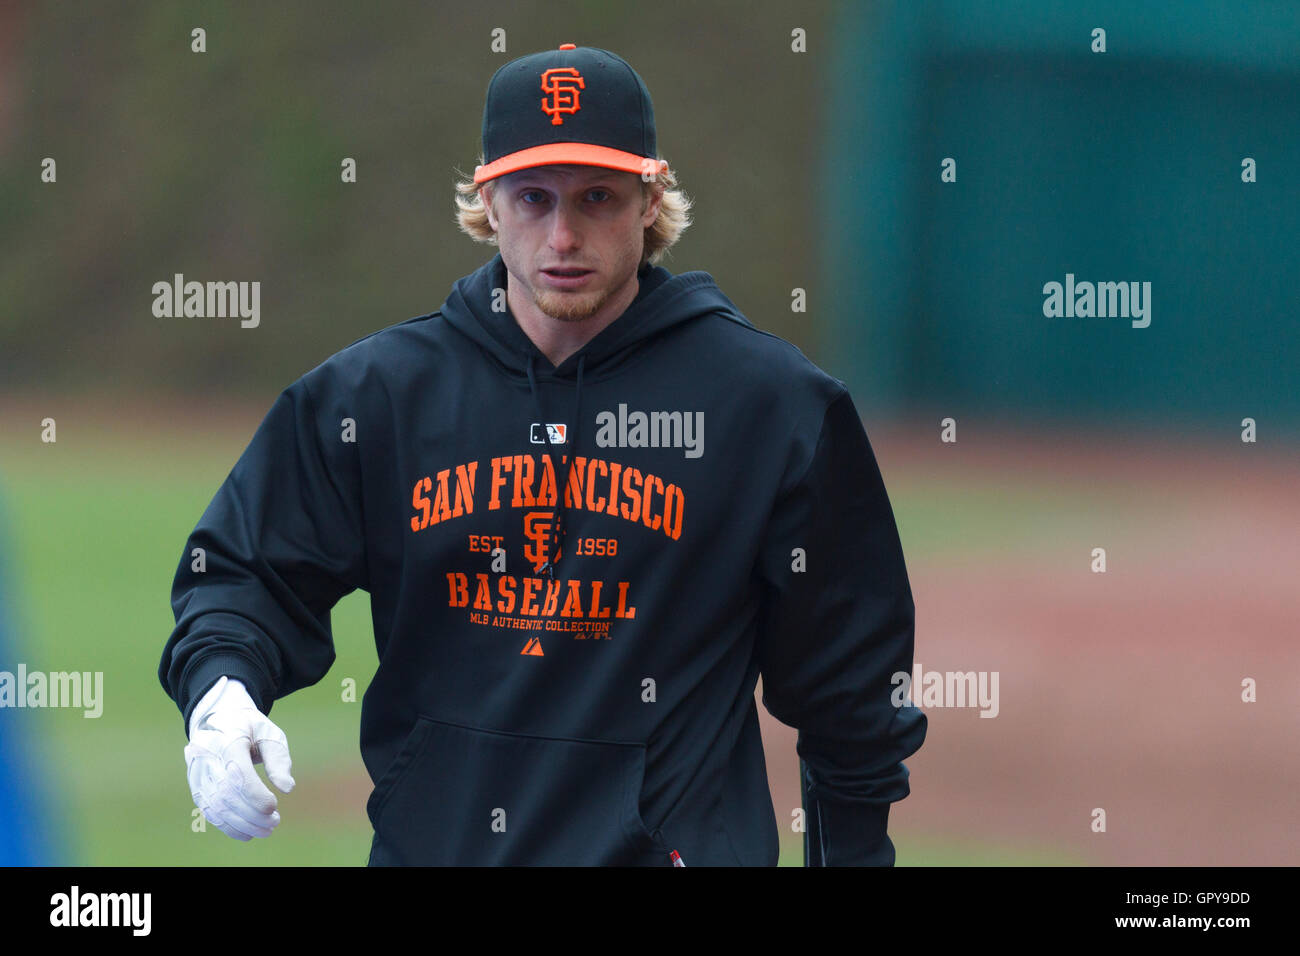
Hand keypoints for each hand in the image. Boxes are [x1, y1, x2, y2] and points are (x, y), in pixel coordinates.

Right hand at [184, 676, 295, 840]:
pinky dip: (229, 826)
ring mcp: (198, 774)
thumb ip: (278, 759)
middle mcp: (207, 758)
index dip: (255, 794)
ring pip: (217, 806)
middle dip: (252, 813)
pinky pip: (210, 811)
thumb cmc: (249, 728)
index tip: (274, 806)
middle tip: (274, 822)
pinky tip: (248, 833)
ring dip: (243, 824)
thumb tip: (288, 787)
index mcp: (227, 741)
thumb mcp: (269, 733)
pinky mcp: (196, 787)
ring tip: (266, 830)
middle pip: (227, 793)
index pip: (237, 772)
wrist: (218, 721)